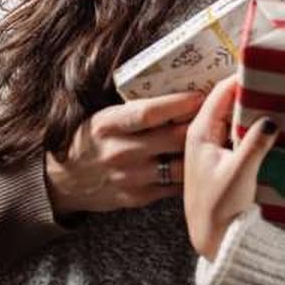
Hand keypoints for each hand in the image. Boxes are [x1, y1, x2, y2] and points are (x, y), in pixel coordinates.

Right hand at [44, 91, 204, 215]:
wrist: (61, 183)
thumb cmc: (88, 140)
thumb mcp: (102, 117)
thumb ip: (133, 107)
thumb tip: (177, 86)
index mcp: (107, 126)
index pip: (148, 113)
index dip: (178, 103)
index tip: (201, 94)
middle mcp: (119, 152)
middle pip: (172, 138)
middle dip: (201, 125)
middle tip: (223, 113)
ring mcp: (130, 178)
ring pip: (179, 165)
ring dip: (202, 152)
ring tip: (220, 138)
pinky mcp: (138, 198)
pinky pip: (174, 185)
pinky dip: (191, 173)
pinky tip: (204, 161)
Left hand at [183, 74, 279, 260]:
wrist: (213, 240)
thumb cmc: (220, 209)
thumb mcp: (239, 174)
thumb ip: (255, 144)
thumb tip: (271, 118)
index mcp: (200, 132)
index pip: (220, 92)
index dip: (240, 77)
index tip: (263, 67)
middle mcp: (204, 135)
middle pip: (227, 101)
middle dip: (249, 90)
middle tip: (275, 79)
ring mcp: (213, 146)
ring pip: (234, 116)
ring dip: (253, 108)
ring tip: (277, 96)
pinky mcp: (224, 158)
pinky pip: (239, 131)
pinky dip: (253, 124)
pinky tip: (272, 123)